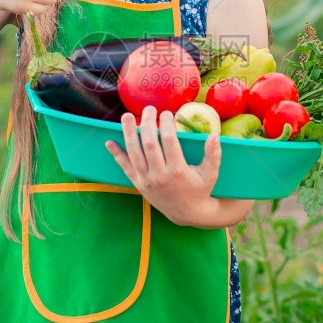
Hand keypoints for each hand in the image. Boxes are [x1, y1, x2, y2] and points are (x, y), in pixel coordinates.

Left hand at [105, 106, 221, 225]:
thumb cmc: (200, 189)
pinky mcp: (138, 184)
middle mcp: (159, 176)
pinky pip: (125, 168)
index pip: (169, 141)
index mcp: (177, 171)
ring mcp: (146, 180)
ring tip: (126, 116)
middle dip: (147, 123)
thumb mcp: (211, 173)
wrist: (187, 213)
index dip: (166, 125)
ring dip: (128, 134)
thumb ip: (213, 155)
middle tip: (149, 109)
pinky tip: (109, 142)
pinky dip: (117, 155)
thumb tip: (214, 135)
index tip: (166, 113)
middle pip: (149, 144)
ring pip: (134, 153)